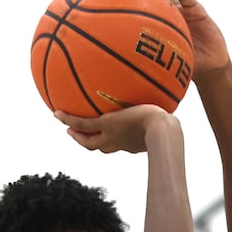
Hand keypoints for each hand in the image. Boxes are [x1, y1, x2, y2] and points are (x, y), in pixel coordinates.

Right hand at [55, 104, 178, 154]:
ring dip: (74, 132)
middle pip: (98, 145)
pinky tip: (57, 112)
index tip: (103, 133)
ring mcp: (111, 134)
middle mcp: (119, 141)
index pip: (117, 142)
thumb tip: (174, 87)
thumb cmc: (171, 124)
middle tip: (76, 134)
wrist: (162, 131)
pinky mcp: (105, 125)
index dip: (108, 139)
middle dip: (86, 140)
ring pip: (87, 138)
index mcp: (131, 141)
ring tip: (61, 120)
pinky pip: (80, 123)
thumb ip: (166, 102)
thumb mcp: (168, 112)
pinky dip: (68, 119)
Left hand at [131, 0, 229, 76]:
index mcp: (157, 30)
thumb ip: (152, 72)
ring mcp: (180, 11)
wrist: (212, 67)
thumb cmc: (189, 69)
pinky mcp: (196, 9)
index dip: (121, 6)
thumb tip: (127, 84)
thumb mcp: (168, 71)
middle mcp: (166, 17)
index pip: (136, 15)